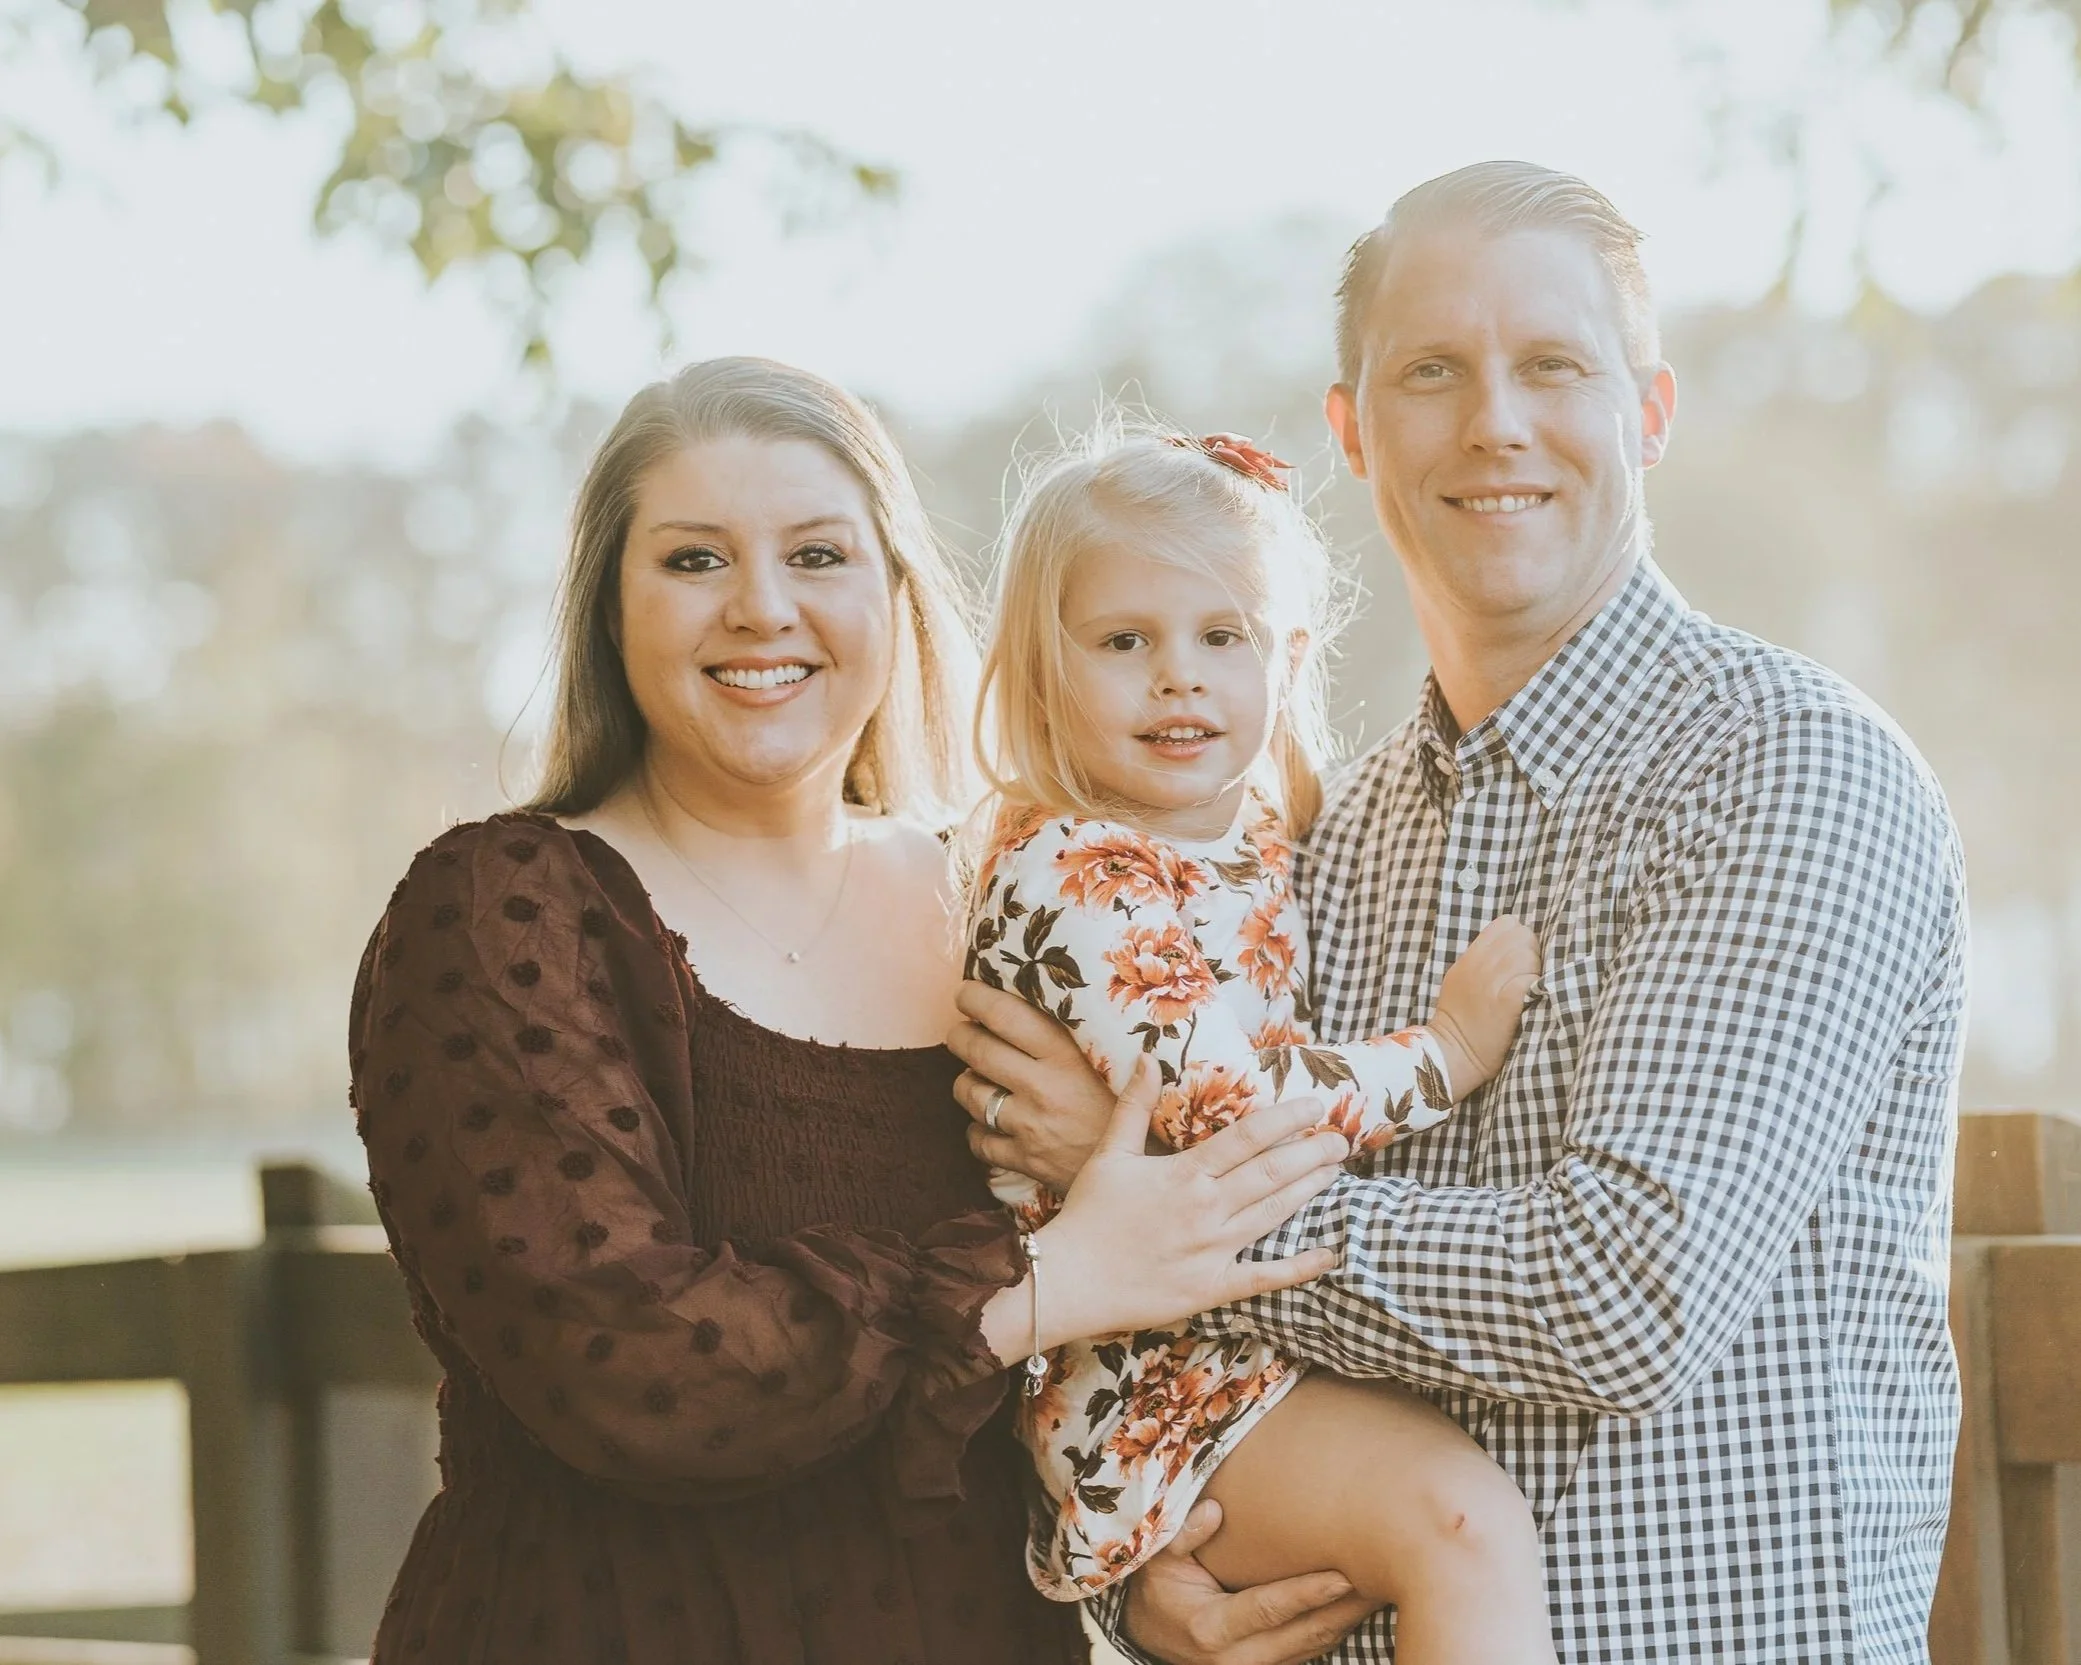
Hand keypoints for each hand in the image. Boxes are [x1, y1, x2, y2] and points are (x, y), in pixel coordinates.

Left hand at [948, 980, 1116, 1190]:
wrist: (1146, 1172)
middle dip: (960, 1036)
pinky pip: (979, 1141)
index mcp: (1066, 1055)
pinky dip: (978, 1129)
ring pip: (970, 1093)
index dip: (975, 999)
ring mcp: (1030, 1126)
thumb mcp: (1114, 1060)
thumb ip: (1077, 1034)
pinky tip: (989, 1121)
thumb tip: (1042, 997)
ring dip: (966, 1081)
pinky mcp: (1026, 1160)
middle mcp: (1042, 1088)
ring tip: (978, 1076)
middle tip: (962, 1031)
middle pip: (977, 1051)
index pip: (1004, 1015)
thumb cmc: (1136, 1108)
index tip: (966, 993)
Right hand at [1029, 1059, 1346, 1346]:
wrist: (1069, 1280)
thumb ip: (1133, 1106)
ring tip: (1336, 1172)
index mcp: (1185, 1173)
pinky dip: (1299, 1267)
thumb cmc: (1088, 1214)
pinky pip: (1264, 1277)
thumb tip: (1147, 1058)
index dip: (1287, 1119)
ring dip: (1309, 1190)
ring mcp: (1213, 1250)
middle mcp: (1206, 1208)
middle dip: (1312, 1153)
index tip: (1315, 1106)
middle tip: (1342, 1138)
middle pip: (1271, 1173)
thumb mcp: (1109, 1153)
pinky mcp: (1212, 1287)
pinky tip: (1329, 1254)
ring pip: (1274, 1214)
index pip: (1247, 1137)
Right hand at [1122, 1499, 1379, 1664]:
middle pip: (1305, 1634)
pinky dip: (1335, 1628)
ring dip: (1348, 1619)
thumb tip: (1216, 1511)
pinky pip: (1311, 1652)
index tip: (1344, 1574)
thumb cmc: (1159, 1585)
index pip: (1269, 1609)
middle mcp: (1236, 1658)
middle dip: (1346, 1607)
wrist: (1151, 1632)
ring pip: (1315, 1646)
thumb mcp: (1156, 1556)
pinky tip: (1356, 1603)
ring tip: (1380, 1586)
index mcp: (1210, 1628)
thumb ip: (1182, 1534)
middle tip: (1382, 1575)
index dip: (1308, 1593)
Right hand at [1428, 915, 1540, 1097]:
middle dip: (1532, 952)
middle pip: (1522, 936)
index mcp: (1470, 957)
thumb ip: (1482, 960)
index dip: (1520, 937)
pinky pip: (1530, 979)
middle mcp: (1479, 965)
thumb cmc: (1460, 1022)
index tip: (1521, 957)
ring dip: (1536, 971)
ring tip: (1530, 990)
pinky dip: (1536, 987)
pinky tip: (1531, 1000)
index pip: (1507, 924)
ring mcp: (1491, 983)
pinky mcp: (1506, 1003)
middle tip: (1528, 976)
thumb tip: (1513, 946)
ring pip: (1528, 955)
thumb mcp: (1460, 980)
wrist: (1450, 1055)